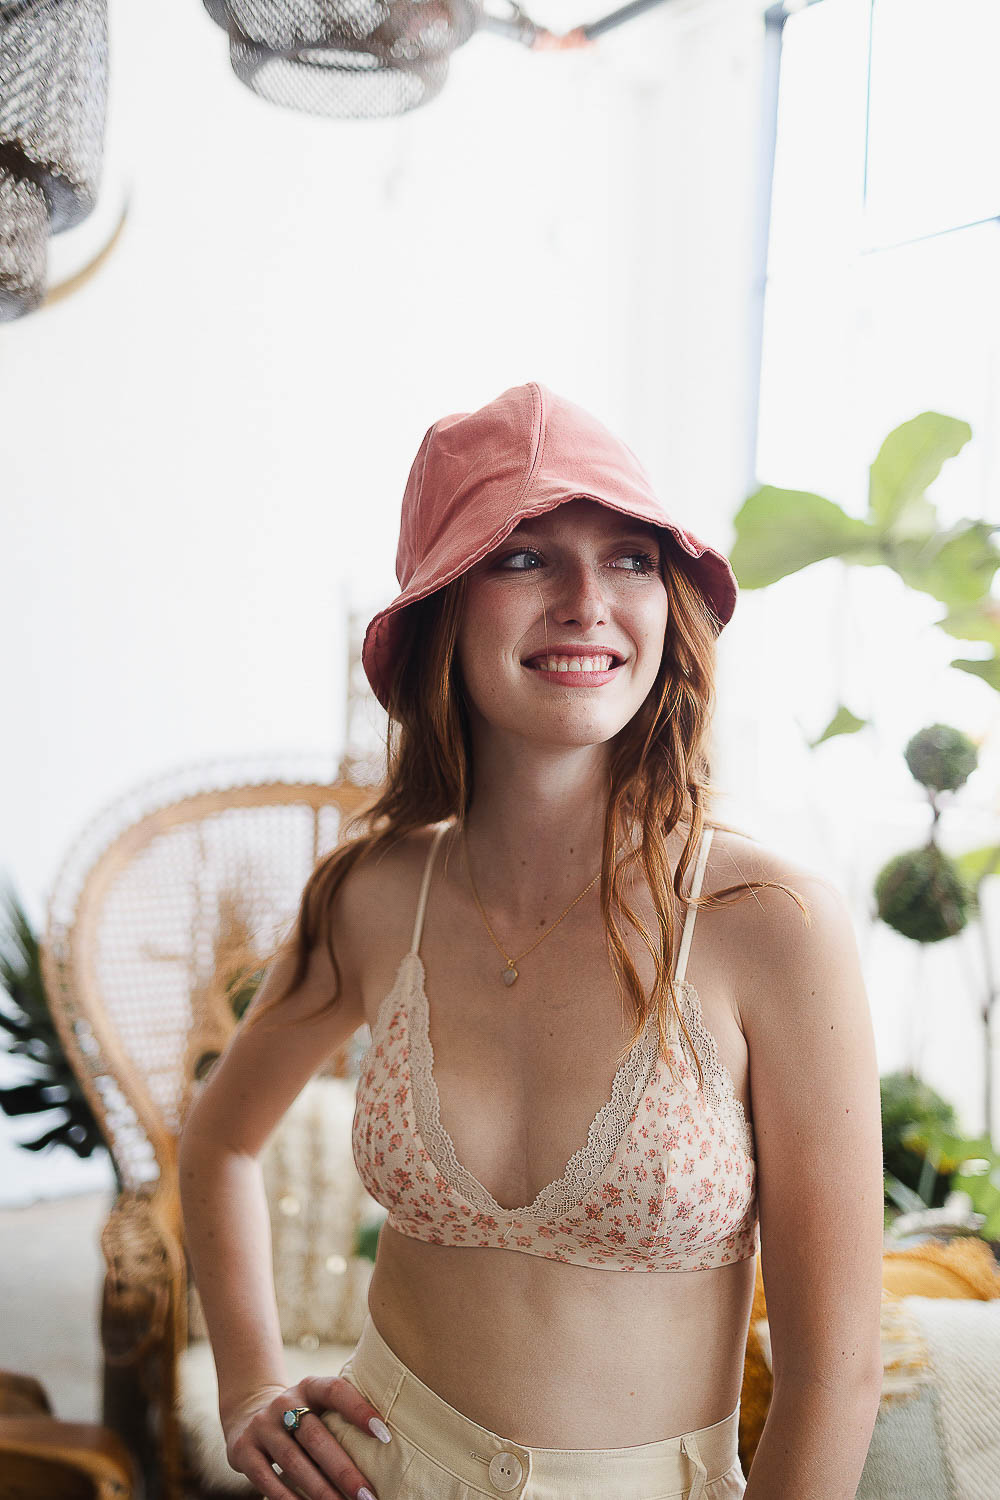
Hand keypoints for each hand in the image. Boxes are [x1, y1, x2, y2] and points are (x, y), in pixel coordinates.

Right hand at [222, 1376, 389, 1499]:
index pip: (336, 1391)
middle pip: (316, 1436)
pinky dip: (288, 1498)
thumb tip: (384, 1448)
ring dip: (320, 1490)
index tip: (384, 1435)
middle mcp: (285, 1403)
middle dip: (343, 1469)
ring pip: (293, 1461)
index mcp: (309, 1387)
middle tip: (366, 1495)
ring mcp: (262, 1425)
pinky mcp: (244, 1450)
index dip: (359, 1410)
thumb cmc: (301, 1416)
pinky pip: (267, 1479)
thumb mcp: (317, 1406)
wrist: (249, 1413)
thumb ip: (340, 1419)